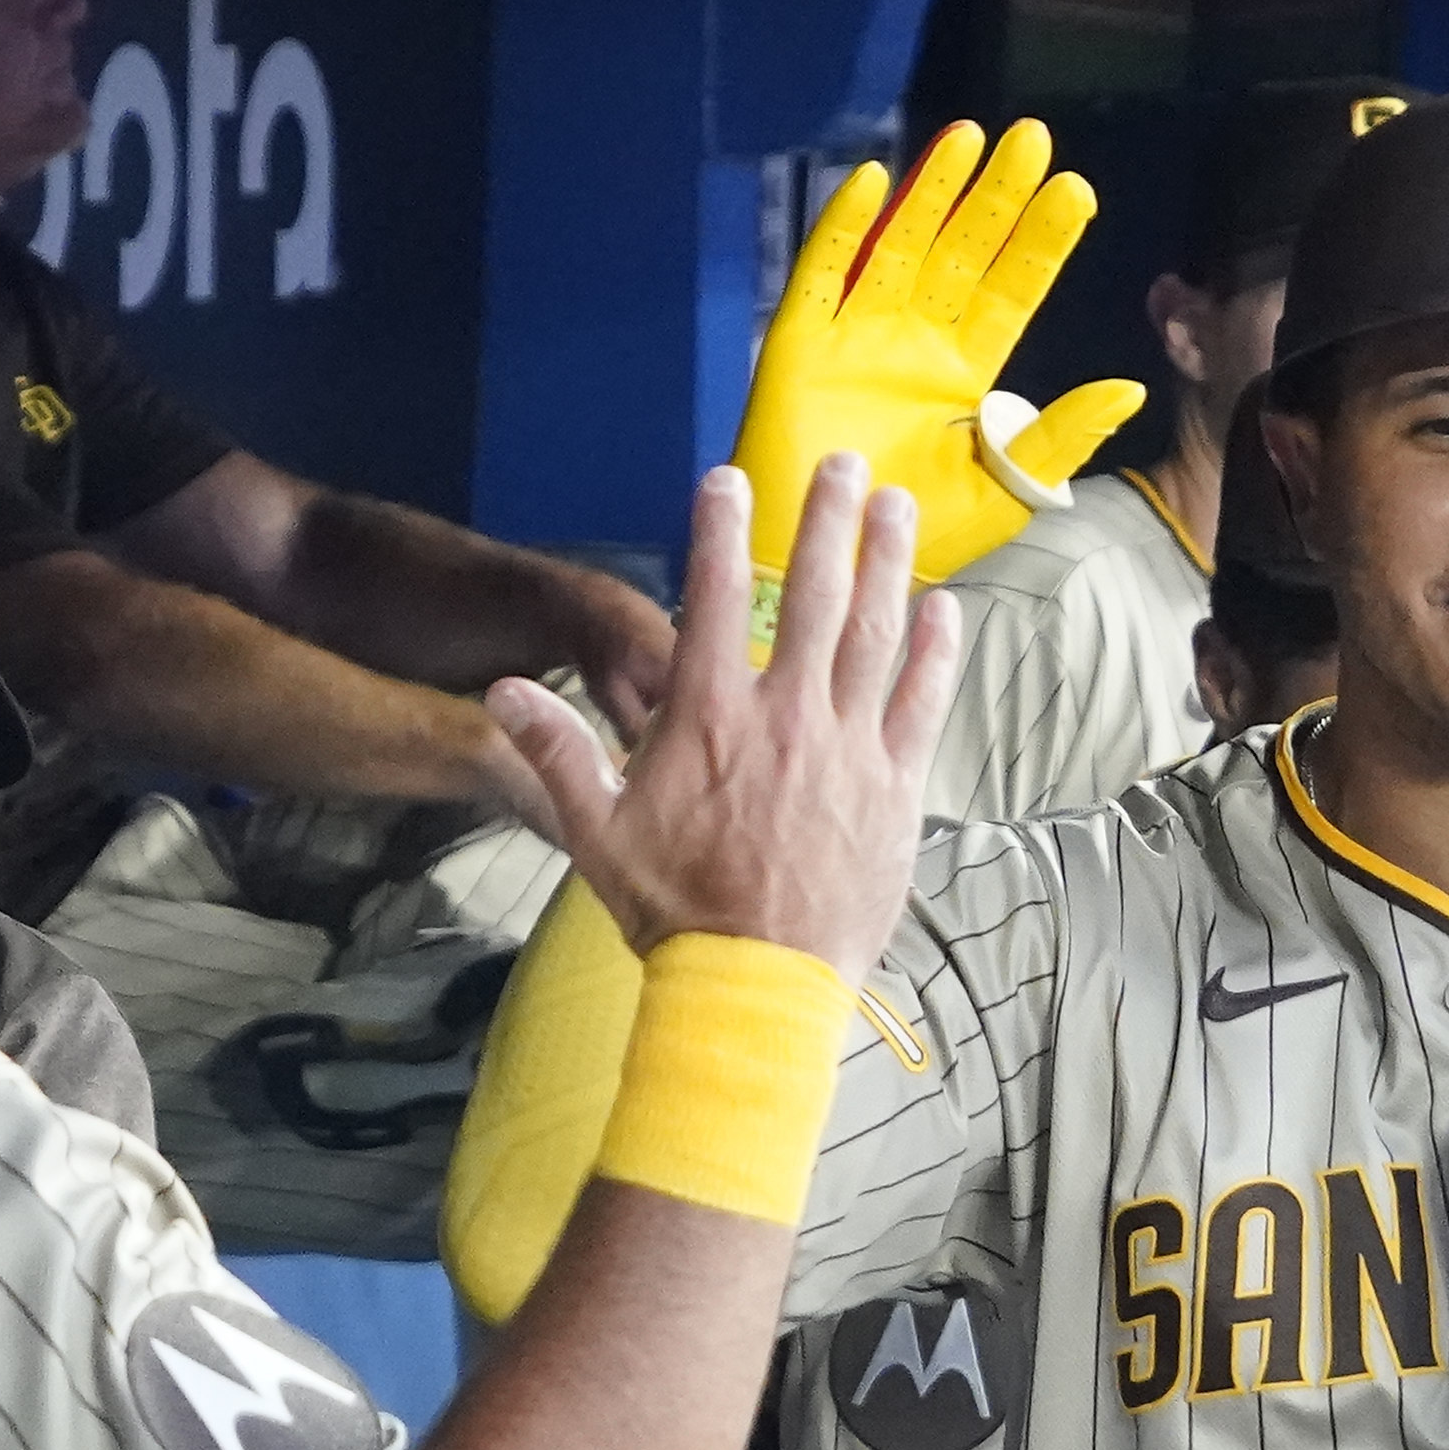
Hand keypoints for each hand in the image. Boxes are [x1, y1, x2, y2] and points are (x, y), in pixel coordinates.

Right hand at [492, 457, 953, 976]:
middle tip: (846, 464)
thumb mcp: (597, 833)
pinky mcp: (895, 788)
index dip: (719, 530)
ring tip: (897, 507)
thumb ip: (556, 753)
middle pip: (813, 594)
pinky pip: (922, 703)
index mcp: (710, 718)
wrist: (756, 984)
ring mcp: (848, 748)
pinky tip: (944, 609)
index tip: (730, 478)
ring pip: (876, 633)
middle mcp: (786, 715)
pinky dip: (935, 652)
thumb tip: (504, 693)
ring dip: (888, 562)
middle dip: (829, 520)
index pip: (711, 598)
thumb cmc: (675, 912)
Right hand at [731, 122, 1142, 583]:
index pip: (1012, 292)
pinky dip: (843, 229)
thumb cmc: (913, 541)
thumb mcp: (1003, 492)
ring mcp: (858, 337)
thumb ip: (1059, 438)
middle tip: (1032, 139)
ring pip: (900, 246)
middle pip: (962, 253)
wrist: (829, 573)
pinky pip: (822, 274)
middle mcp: (915, 344)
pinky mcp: (801, 344)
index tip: (1075, 192)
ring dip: (931, 192)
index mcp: (966, 376)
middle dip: (995, 198)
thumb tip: (1130, 390)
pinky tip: (870, 182)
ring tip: (968, 139)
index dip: (1040, 243)